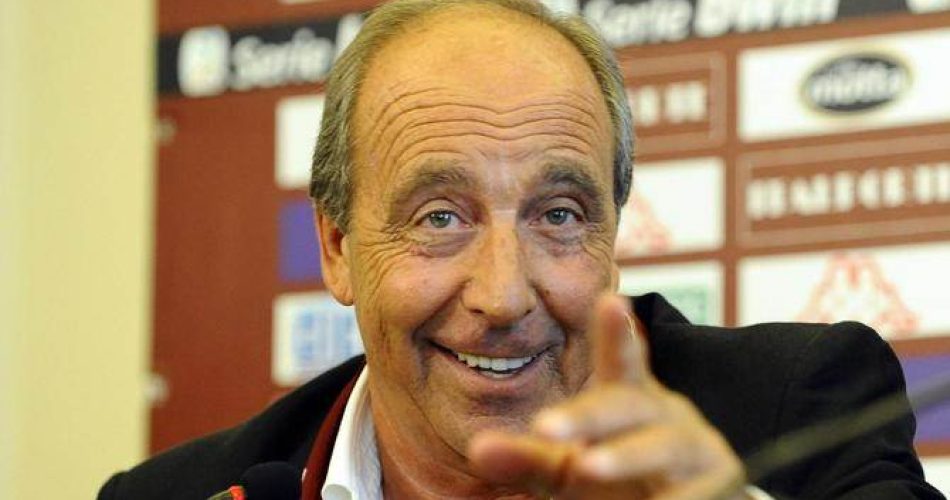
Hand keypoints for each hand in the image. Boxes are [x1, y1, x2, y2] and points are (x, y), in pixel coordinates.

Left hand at [468, 294, 747, 499]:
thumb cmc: (620, 478)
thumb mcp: (569, 468)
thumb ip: (528, 458)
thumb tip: (479, 449)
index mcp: (628, 400)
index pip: (620, 362)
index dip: (616, 334)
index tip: (609, 300)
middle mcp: (665, 414)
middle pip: (627, 405)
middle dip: (588, 415)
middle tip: (545, 427)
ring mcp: (696, 447)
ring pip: (662, 446)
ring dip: (626, 456)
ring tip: (588, 467)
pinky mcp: (719, 482)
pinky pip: (692, 491)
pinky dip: (668, 499)